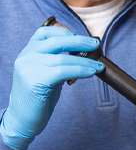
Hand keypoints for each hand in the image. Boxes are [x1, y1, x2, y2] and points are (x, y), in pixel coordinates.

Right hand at [0, 27, 104, 149]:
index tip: (81, 37)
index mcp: (28, 51)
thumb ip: (59, 60)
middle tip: (96, 45)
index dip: (64, 31)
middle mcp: (26, 56)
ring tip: (99, 66)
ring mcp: (28, 67)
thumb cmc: (39, 95)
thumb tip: (86, 52)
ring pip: (63, 58)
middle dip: (80, 42)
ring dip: (86, 61)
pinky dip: (81, 70)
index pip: (44, 32)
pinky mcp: (35, 80)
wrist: (22, 118)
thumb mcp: (47, 72)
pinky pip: (63, 71)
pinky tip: (91, 72)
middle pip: (57, 41)